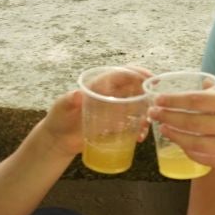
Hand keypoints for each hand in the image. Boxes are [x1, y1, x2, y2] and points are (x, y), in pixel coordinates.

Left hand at [38, 65, 152, 159]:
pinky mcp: (115, 126)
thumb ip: (68, 100)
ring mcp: (114, 110)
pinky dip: (140, 128)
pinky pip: (133, 124)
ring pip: (137, 106)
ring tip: (148, 121)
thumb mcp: (61, 107)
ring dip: (146, 111)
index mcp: (99, 86)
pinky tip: (140, 137)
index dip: (136, 73)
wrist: (58, 140)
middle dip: (147, 92)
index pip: (121, 74)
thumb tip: (77, 94)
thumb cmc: (59, 119)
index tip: (149, 78)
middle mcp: (109, 95)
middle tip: (156, 102)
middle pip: (134, 88)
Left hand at [150, 85, 214, 173]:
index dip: (174, 100)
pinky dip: (192, 152)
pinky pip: (209, 159)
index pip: (198, 101)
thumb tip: (201, 88)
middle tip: (154, 113)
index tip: (159, 99)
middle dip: (169, 117)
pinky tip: (183, 145)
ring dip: (177, 136)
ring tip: (164, 128)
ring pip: (197, 143)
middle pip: (193, 122)